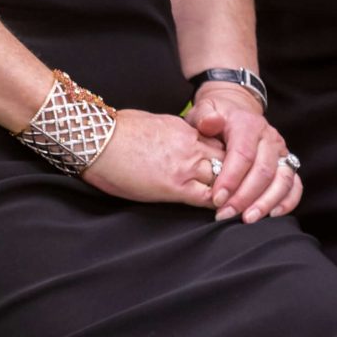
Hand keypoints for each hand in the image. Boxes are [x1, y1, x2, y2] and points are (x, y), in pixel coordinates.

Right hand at [82, 108, 222, 208]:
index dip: (225, 156)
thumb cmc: (115, 131)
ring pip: (224, 178)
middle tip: (239, 188)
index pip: (217, 142)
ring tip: (234, 204)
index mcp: (183, 128)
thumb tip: (169, 141)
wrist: (98, 140)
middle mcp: (191, 144)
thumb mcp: (149, 123)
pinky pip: (208, 197)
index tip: (227, 168)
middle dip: (235, 173)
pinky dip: (218, 205)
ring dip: (229, 191)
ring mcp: (186, 165)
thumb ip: (169, 134)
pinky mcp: (176, 186)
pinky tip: (221, 212)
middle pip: (228, 158)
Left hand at [187, 83, 302, 223]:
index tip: (217, 199)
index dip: (231, 179)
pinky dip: (287, 202)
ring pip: (282, 180)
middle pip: (263, 171)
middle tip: (226, 214)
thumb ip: (205, 117)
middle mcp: (269, 138)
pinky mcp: (288, 164)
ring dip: (265, 203)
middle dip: (244, 197)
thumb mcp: (205, 110)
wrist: (236, 113)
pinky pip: (295, 185)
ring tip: (247, 219)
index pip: (243, 154)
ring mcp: (282, 152)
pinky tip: (272, 215)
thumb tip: (211, 122)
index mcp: (248, 124)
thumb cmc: (217, 117)